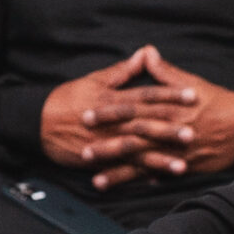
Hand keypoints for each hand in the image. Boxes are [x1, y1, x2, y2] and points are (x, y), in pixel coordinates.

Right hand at [39, 50, 197, 187]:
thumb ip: (124, 70)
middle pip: (146, 123)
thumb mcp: (96, 79)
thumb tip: (146, 52)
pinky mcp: (100, 158)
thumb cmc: (68, 98)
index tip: (193, 95)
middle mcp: (113, 120)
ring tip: (182, 165)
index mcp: (115, 97)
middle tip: (194, 132)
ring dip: (160, 158)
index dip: (171, 94)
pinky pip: (121, 168)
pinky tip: (156, 182)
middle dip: (170, 129)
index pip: (148, 94)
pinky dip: (138, 175)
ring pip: (137, 150)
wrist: (40, 122)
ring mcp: (107, 141)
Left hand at [41, 47, 233, 188]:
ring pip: (143, 163)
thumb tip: (146, 52)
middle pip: (133, 139)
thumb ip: (165, 72)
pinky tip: (126, 189)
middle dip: (107, 146)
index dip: (108, 112)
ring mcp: (176, 151)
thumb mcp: (192, 82)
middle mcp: (169, 131)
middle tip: (82, 151)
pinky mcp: (184, 166)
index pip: (132, 109)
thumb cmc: (219, 102)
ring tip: (97, 180)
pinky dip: (142, 181)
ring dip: (119, 173)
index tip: (86, 115)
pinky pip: (160, 175)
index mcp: (168, 107)